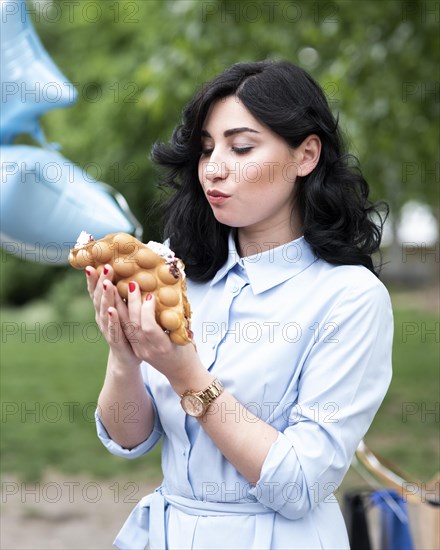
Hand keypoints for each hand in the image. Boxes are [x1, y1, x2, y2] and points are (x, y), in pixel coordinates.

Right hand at [85, 264, 139, 369]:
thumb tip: (131, 271)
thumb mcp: (125, 309)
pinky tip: (112, 310)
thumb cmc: (127, 329)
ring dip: (105, 296)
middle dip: (100, 281)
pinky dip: (112, 319)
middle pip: (99, 297)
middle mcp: (102, 317)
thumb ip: (124, 293)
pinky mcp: (116, 340)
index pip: (96, 290)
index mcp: (104, 308)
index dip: (94, 278)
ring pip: (104, 310)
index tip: (93, 263)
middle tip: (104, 267)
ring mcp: (107, 328)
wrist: (127, 358)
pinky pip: (113, 329)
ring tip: (106, 283)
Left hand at [120, 280, 208, 394]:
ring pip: (126, 327)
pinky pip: (126, 331)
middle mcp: (148, 350)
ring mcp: (140, 351)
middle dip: (131, 303)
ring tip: (118, 289)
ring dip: (121, 307)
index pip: (148, 327)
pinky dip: (121, 316)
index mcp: (163, 347)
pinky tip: (117, 303)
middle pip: (134, 325)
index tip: (150, 296)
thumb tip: (173, 295)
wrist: (182, 374)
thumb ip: (177, 319)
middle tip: (131, 284)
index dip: (146, 310)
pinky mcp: (136, 349)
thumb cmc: (188, 353)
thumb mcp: (186, 336)